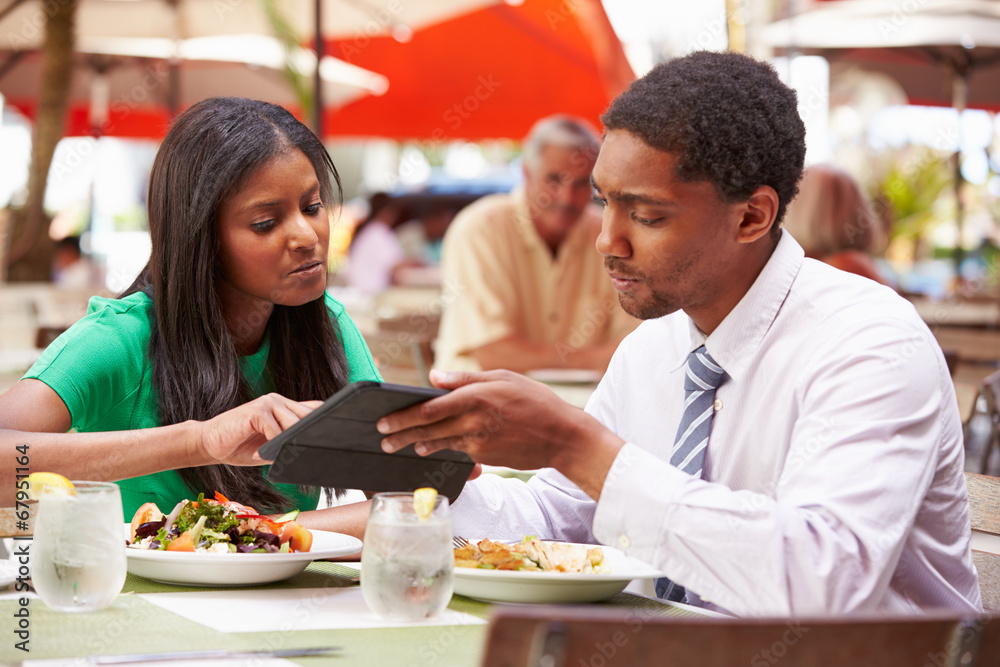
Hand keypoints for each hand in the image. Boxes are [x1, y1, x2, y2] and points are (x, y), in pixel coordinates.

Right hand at [195, 393, 321, 466]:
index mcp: (285, 407)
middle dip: (307, 438)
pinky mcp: (257, 411)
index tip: (333, 440)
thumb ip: (289, 442)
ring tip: (274, 457)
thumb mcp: (272, 446)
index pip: (315, 410)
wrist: (209, 444)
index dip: (325, 423)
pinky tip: (257, 454)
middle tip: (301, 456)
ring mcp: (268, 403)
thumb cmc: (241, 447)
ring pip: (294, 425)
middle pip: (308, 418)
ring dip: (288, 445)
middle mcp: (279, 401)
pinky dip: (271, 447)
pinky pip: (275, 431)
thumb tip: (312, 449)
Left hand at [376, 369, 600, 471]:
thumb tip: (434, 377)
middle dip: (401, 432)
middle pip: (429, 427)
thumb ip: (466, 378)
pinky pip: (457, 451)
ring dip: (416, 444)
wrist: (562, 435)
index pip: (431, 406)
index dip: (405, 414)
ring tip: (397, 446)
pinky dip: (440, 449)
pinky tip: (427, 448)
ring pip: (439, 442)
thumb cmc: (535, 401)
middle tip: (382, 437)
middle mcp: (475, 419)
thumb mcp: (503, 378)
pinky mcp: (486, 456)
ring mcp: (480, 441)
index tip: (385, 417)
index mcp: (477, 395)